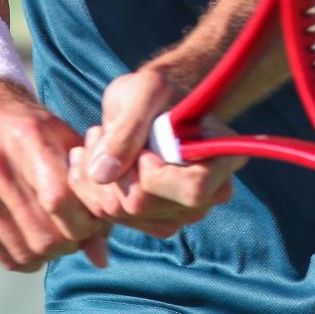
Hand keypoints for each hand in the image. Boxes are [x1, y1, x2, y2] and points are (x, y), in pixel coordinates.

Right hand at [0, 79, 110, 271]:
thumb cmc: (32, 131)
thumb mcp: (65, 141)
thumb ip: (89, 190)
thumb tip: (102, 258)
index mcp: (27, 138)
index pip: (60, 199)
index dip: (85, 220)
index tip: (95, 219)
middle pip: (44, 234)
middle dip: (71, 241)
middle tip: (78, 231)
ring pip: (27, 252)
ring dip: (51, 252)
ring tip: (58, 233)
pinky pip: (5, 257)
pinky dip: (29, 257)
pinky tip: (35, 236)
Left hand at [67, 68, 246, 238]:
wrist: (152, 104)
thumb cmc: (157, 91)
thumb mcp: (144, 92)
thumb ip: (126, 130)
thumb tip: (102, 174)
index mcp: (222, 157)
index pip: (191, 189)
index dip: (153, 174)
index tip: (140, 147)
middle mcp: (210, 193)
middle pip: (145, 204)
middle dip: (111, 167)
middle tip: (98, 132)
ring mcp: (183, 212)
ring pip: (122, 214)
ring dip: (97, 176)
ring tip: (98, 140)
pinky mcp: (155, 222)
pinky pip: (112, 220)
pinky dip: (92, 190)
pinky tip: (94, 161)